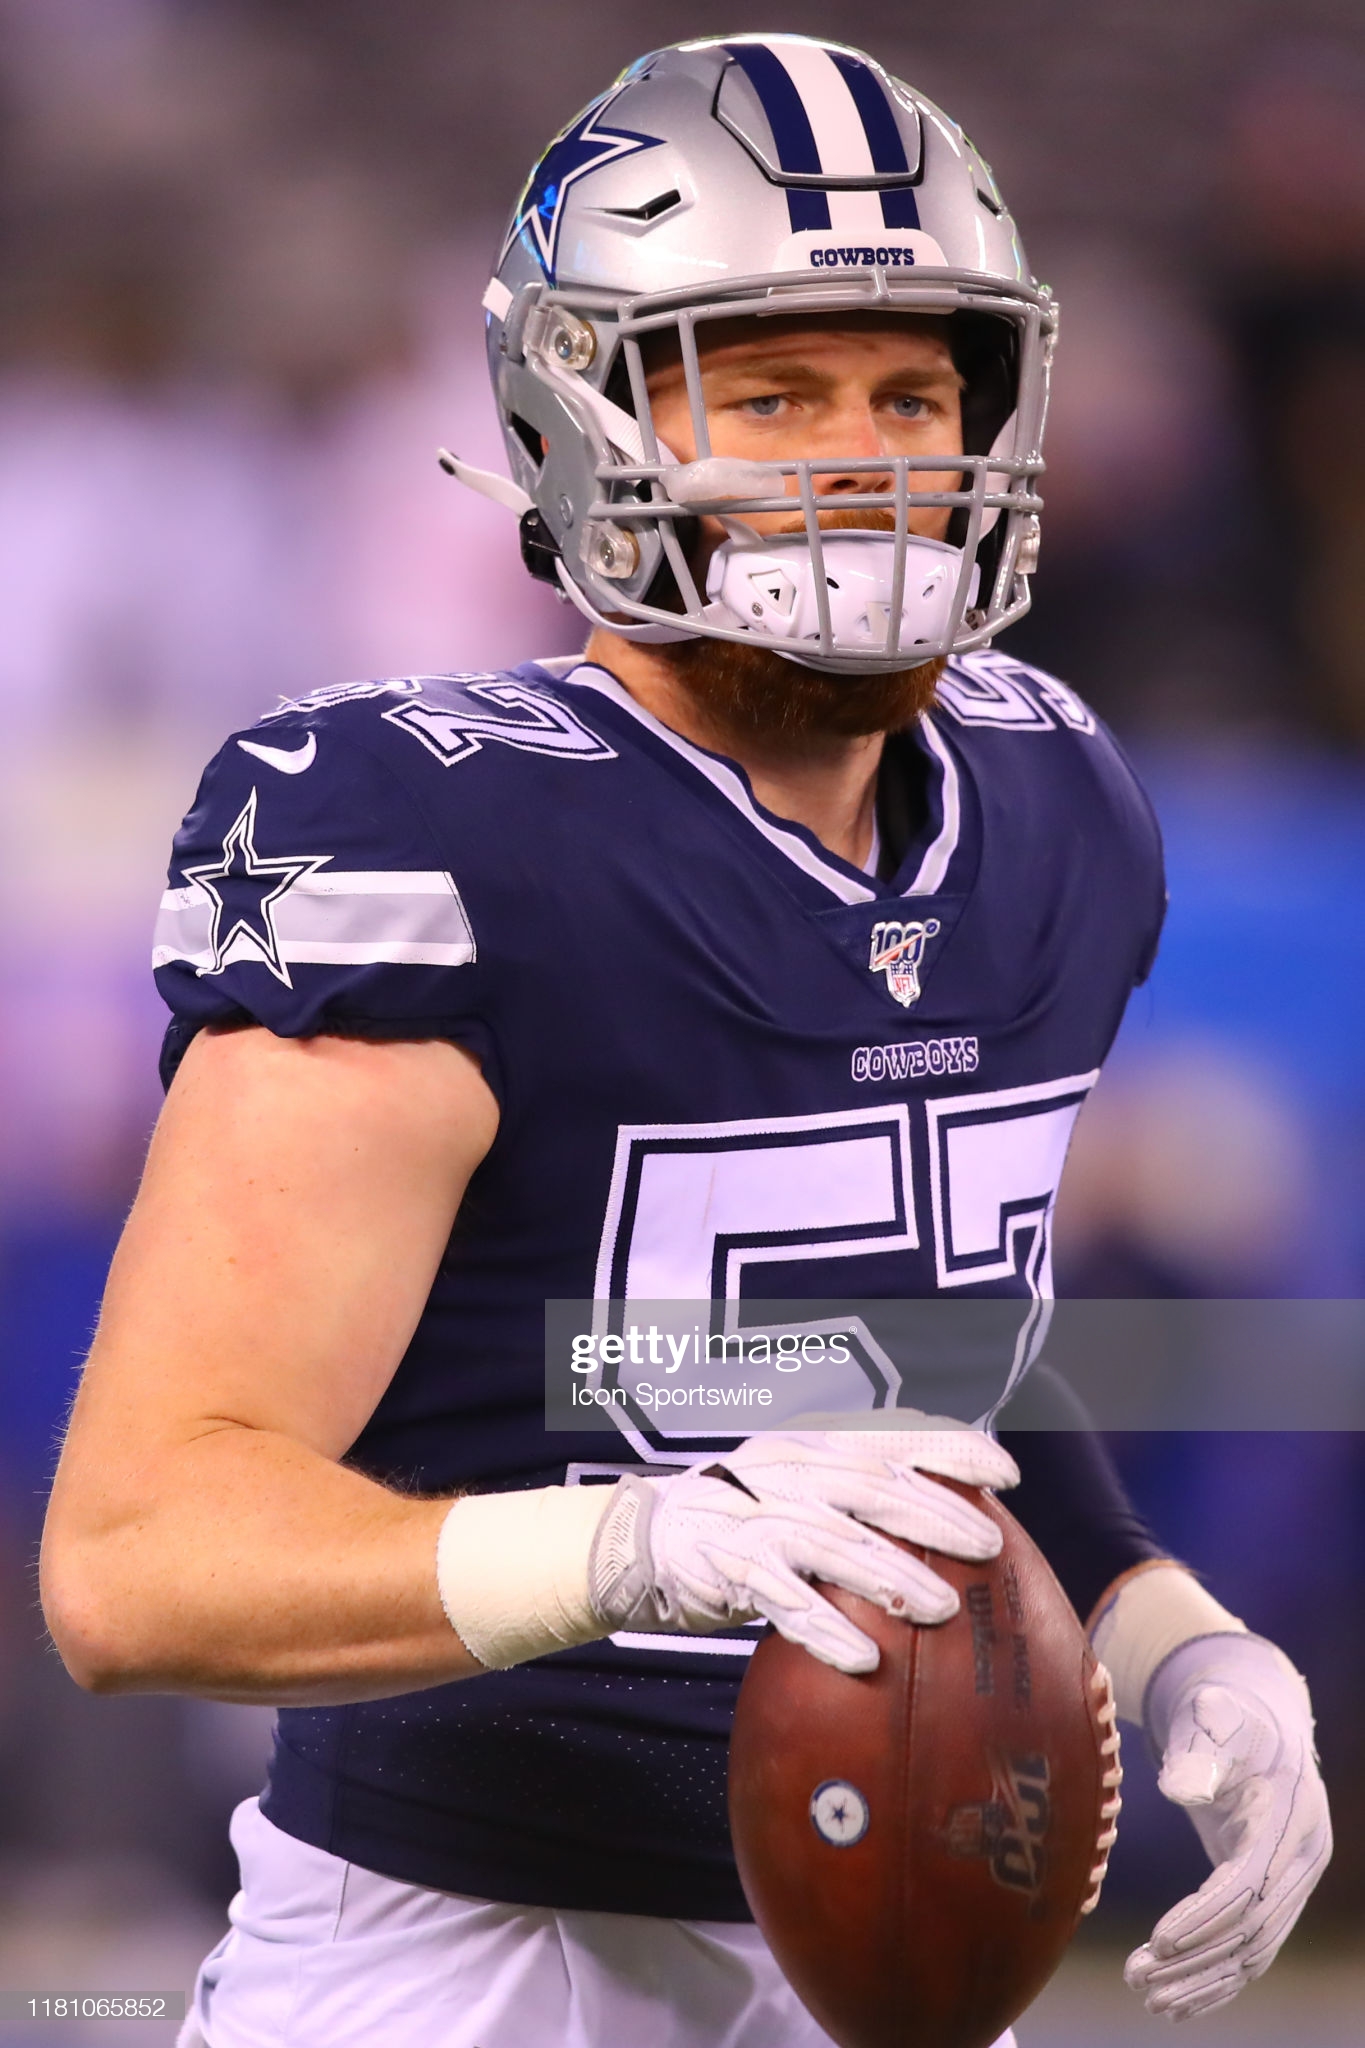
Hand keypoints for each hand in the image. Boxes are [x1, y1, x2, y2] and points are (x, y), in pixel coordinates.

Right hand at [588, 1424, 1018, 1673]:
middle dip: (936, 1517)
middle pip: (872, 1489)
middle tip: (990, 1548)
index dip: (950, 1450)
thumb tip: (948, 1505)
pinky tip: (864, 1658)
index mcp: (811, 1446)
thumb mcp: (798, 1484)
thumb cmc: (742, 1518)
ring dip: (893, 1578)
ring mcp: (756, 1517)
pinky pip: (785, 1602)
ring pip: (836, 1545)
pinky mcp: (730, 1568)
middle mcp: (787, 1471)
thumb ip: (857, 1488)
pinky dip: (826, 1630)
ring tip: (942, 1608)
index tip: (1006, 1473)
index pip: (890, 1437)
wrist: (644, 1540)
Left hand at [1125, 1634, 1332, 2019]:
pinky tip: (1177, 2001)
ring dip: (1201, 1979)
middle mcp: (1303, 1860)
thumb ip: (1200, 1744)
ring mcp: (1294, 1883)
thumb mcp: (1215, 1716)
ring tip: (1147, 1995)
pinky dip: (1217, 1980)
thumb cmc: (1227, 1717)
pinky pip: (1251, 1952)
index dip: (1205, 1915)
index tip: (1158, 1940)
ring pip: (1252, 1952)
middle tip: (1137, 1978)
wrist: (1256, 1723)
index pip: (1249, 1884)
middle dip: (1195, 1959)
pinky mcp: (1275, 1897)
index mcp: (1293, 1818)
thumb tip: (1178, 1785)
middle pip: (1251, 1929)